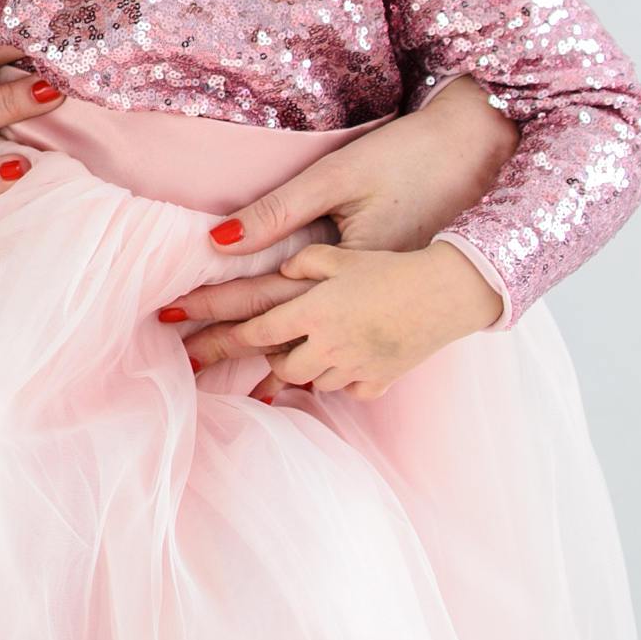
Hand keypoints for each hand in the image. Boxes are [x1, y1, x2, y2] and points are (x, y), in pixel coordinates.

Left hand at [218, 239, 502, 399]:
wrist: (451, 292)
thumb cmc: (397, 264)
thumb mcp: (347, 250)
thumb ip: (307, 260)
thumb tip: (281, 266)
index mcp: (315, 311)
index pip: (257, 331)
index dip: (221, 337)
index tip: (189, 340)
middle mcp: (329, 346)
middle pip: (280, 365)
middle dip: (260, 360)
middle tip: (240, 354)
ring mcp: (355, 367)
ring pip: (312, 380)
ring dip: (300, 368)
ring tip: (294, 354)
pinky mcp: (381, 379)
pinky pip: (349, 389)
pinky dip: (339, 378)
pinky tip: (338, 367)